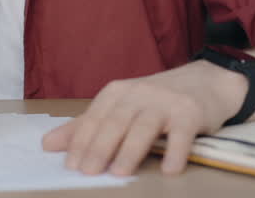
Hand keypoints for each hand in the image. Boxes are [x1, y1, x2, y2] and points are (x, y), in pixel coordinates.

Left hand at [41, 61, 245, 175]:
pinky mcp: (190, 112)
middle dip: (100, 147)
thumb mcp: (120, 107)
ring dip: (130, 151)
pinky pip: (181, 133)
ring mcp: (165, 102)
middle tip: (87, 172)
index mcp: (116, 92)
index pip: (94, 118)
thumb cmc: (156, 100)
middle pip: (115, 122)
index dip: (81, 141)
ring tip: (119, 173)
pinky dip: (175, 151)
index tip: (70, 165)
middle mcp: (138, 94)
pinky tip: (168, 169)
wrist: (206, 81)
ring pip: (143, 127)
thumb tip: (47, 144)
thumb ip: (86, 126)